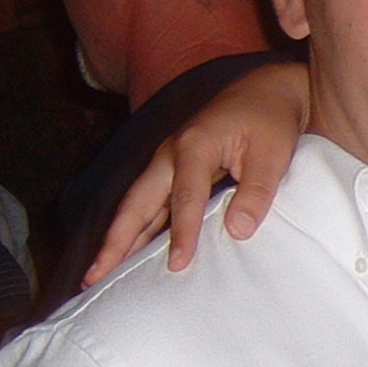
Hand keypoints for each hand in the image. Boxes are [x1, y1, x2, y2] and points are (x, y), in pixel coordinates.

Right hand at [85, 61, 309, 283]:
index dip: (182, 233)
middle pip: (136, 202)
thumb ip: (257, 191)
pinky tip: (129, 254)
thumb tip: (237, 232)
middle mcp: (170, 153)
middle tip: (94, 277)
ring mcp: (166, 160)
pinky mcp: (172, 169)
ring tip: (96, 274)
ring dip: (118, 238)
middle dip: (115, 240)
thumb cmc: (271, 120)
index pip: (185, 198)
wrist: (267, 90)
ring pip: (136, 204)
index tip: (177, 266)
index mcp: (194, 145)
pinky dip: (135, 228)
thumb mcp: (273, 153)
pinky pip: (149, 203)